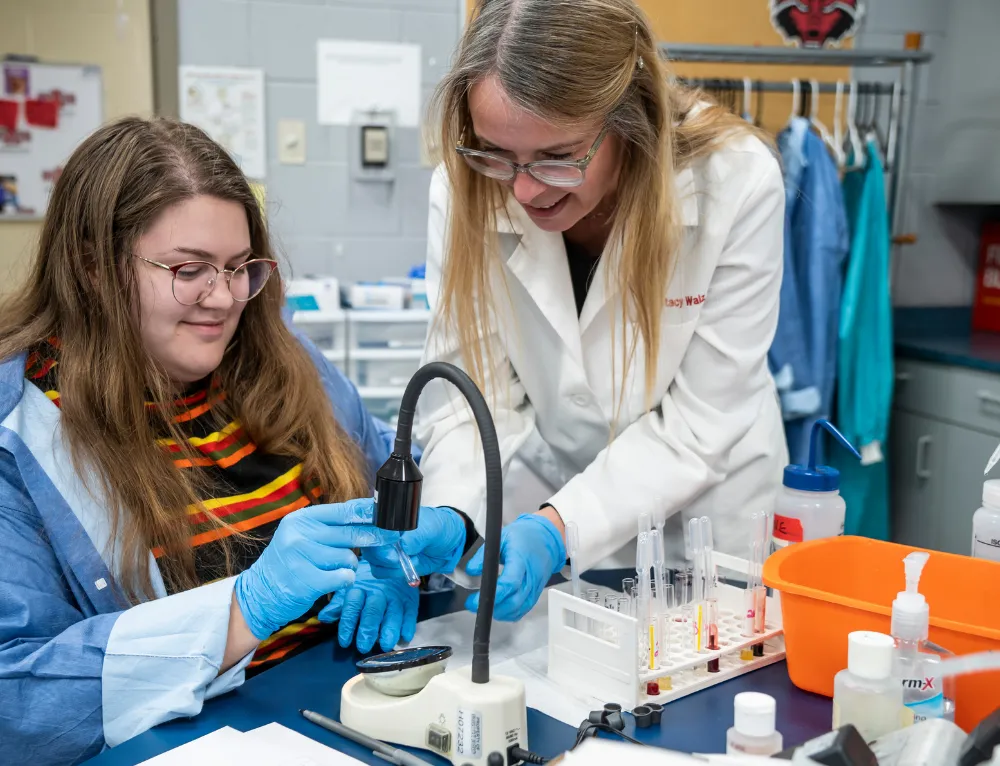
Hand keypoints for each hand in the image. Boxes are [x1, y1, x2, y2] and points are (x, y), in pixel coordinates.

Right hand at [234, 498, 397, 639]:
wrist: (260, 593)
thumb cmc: (290, 563)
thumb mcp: (303, 537)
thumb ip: (331, 527)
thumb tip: (369, 514)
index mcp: (301, 519)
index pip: (343, 511)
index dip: (368, 513)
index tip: (386, 515)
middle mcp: (299, 534)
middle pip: (351, 533)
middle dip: (374, 537)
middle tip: (390, 539)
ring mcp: (301, 557)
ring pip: (348, 557)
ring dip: (350, 565)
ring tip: (336, 569)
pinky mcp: (306, 580)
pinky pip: (343, 576)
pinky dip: (345, 580)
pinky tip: (336, 580)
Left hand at [320, 560, 418, 652]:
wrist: (390, 561)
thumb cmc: (366, 580)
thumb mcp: (350, 588)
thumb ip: (338, 604)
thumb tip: (324, 617)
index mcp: (360, 588)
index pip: (352, 605)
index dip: (348, 623)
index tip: (344, 642)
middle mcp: (379, 592)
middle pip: (373, 610)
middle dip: (368, 628)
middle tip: (364, 646)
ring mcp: (396, 596)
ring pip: (393, 613)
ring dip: (390, 629)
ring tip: (386, 645)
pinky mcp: (410, 600)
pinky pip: (411, 612)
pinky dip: (409, 625)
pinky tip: (405, 637)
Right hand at [364, 506, 466, 579]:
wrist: (449, 546)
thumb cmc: (439, 527)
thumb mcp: (432, 527)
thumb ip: (418, 535)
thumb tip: (405, 545)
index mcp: (386, 512)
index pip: (360, 514)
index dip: (365, 526)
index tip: (388, 537)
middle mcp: (379, 529)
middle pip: (364, 542)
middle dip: (382, 552)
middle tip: (398, 555)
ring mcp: (382, 547)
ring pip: (371, 559)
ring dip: (390, 564)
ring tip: (409, 559)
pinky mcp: (387, 563)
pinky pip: (380, 571)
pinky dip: (394, 572)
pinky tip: (407, 566)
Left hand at [465, 513, 565, 621]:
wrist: (547, 538)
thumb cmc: (524, 536)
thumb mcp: (501, 537)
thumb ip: (484, 555)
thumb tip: (470, 570)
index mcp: (521, 560)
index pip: (510, 583)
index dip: (491, 595)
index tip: (474, 600)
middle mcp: (531, 577)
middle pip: (514, 601)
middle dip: (493, 608)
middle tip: (474, 605)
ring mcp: (536, 587)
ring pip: (519, 608)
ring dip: (500, 613)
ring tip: (484, 606)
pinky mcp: (536, 593)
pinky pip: (524, 609)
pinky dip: (510, 613)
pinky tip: (499, 609)